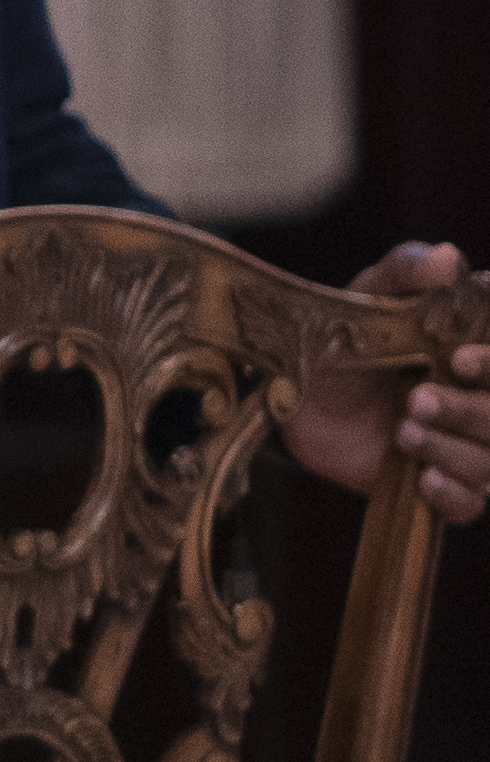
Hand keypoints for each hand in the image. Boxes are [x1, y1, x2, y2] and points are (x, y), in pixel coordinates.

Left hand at [283, 243, 489, 524]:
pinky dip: (453, 493)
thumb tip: (450, 258)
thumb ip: (406, 272)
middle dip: (469, 409)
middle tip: (416, 398)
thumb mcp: (367, 296)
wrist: (292, 397)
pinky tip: (423, 478)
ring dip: (453, 447)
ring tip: (402, 431)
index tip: (460, 357)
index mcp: (479, 347)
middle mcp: (483, 396)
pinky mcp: (441, 484)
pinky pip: (472, 503)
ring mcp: (467, 443)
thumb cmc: (342, 338)